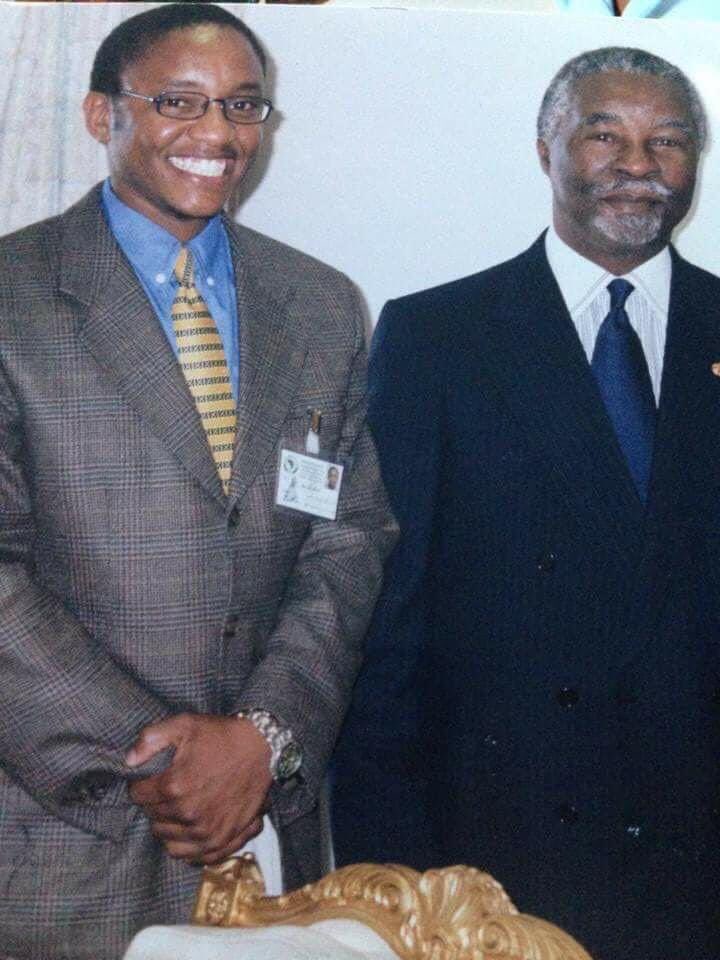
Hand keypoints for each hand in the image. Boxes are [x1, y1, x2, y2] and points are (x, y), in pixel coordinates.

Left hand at [126, 713, 271, 864]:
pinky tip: (189, 829)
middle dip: (155, 804)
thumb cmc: (222, 736)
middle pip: (152, 818)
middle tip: (167, 790)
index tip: (150, 777)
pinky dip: (186, 846)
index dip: (141, 784)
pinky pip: (192, 856)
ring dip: (168, 826)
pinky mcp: (224, 840)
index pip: (138, 795)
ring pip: (168, 840)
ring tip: (177, 809)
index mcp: (175, 786)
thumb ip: (150, 739)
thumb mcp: (185, 724)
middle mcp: (189, 815)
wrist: (262, 747)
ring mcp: (208, 832)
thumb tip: (128, 761)